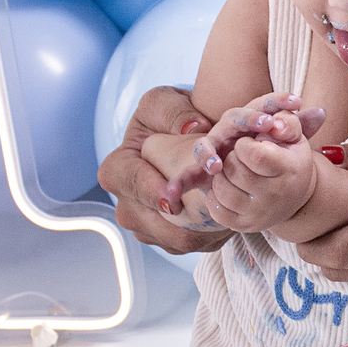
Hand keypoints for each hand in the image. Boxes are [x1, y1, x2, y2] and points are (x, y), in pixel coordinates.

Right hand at [98, 87, 222, 253]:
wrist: (188, 136)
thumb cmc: (171, 118)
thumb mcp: (166, 101)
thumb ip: (173, 111)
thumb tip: (191, 129)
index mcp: (118, 168)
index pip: (129, 184)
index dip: (151, 192)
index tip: (175, 197)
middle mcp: (127, 202)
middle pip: (150, 222)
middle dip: (183, 219)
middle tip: (216, 206)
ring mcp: (147, 224)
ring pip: (173, 238)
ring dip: (201, 229)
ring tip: (228, 211)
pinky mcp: (169, 237)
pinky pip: (190, 244)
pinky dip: (210, 235)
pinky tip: (229, 217)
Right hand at [162, 94, 324, 205]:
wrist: (243, 173)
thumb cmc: (266, 150)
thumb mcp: (284, 140)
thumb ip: (299, 126)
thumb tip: (321, 112)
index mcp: (250, 119)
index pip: (263, 104)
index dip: (278, 101)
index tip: (298, 101)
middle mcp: (228, 130)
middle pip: (235, 118)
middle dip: (249, 119)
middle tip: (267, 125)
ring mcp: (212, 149)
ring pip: (206, 145)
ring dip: (209, 153)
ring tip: (217, 165)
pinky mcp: (198, 172)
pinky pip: (185, 176)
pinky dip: (178, 184)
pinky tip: (174, 194)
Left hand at [199, 122, 319, 233]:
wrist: (296, 197)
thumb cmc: (291, 159)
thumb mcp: (296, 137)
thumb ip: (286, 121)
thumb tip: (273, 122)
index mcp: (289, 170)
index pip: (254, 154)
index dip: (245, 145)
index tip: (249, 144)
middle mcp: (275, 195)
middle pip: (233, 169)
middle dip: (232, 157)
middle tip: (242, 158)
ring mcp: (259, 214)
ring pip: (221, 189)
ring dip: (222, 175)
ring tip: (234, 171)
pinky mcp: (243, 226)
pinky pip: (216, 210)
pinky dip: (215, 195)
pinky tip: (227, 187)